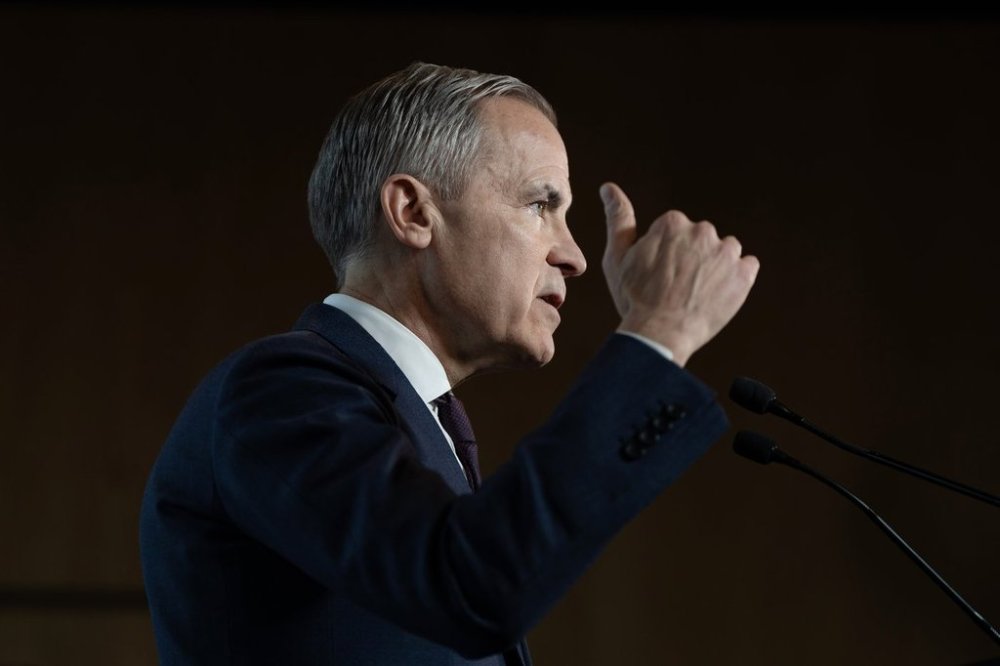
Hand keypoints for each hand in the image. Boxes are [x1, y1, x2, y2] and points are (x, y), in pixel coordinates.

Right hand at [600, 182, 758, 366]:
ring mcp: (726, 252)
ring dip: (715, 266)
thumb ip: (618, 218)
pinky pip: (748, 267)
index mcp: (672, 223)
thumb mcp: (617, 256)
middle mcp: (702, 231)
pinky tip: (718, 294)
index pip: (674, 231)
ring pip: (724, 251)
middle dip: (691, 257)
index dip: (664, 254)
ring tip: (697, 292)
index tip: (657, 275)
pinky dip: (737, 278)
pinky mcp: (744, 274)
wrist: (660, 335)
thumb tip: (608, 187)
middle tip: (675, 287)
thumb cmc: (634, 297)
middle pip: (700, 239)